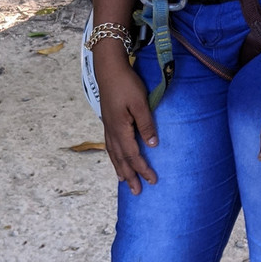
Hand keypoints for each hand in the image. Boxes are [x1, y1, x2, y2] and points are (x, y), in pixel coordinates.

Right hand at [96, 50, 157, 194]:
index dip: (143, 169)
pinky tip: (116, 158)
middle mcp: (112, 131)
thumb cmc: (127, 84)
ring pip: (113, 153)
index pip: (133, 155)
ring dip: (120, 168)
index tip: (152, 180)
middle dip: (130, 175)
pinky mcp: (108, 120)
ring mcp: (108, 126)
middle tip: (136, 192)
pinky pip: (110, 145)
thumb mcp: (140, 103)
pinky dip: (114, 156)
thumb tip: (152, 145)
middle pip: (121, 159)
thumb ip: (146, 124)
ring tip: (124, 181)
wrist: (109, 69)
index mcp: (120, 129)